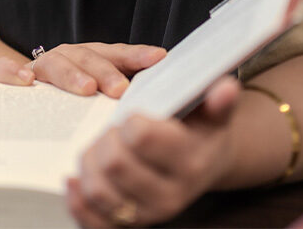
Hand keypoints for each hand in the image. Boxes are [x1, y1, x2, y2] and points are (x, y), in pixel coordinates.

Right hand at [0, 42, 166, 97]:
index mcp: (92, 58)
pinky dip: (13, 72)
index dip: (138, 56)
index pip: (118, 54)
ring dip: (72, 74)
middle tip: (120, 89)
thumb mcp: (95, 95)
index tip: (158, 59)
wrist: (21, 85)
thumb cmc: (68, 97)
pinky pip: (6, 70)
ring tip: (86, 89)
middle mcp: (68, 56)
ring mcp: (40, 65)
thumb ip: (118, 96)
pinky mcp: (9, 76)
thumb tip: (153, 108)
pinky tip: (26, 82)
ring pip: (55, 62)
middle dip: (106, 72)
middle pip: (89, 58)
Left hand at [65, 75, 240, 227]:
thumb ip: (219, 100)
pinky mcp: (129, 226)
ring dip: (89, 163)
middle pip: (114, 163)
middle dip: (106, 139)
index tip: (133, 115)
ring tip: (98, 147)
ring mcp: (148, 215)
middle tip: (113, 129)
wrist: (205, 166)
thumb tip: (227, 87)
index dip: (129, 121)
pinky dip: (77, 200)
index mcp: (190, 163)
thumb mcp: (214, 112)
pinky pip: (93, 222)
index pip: (140, 137)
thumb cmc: (202, 132)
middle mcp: (171, 196)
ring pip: (99, 191)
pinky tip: (75, 178)